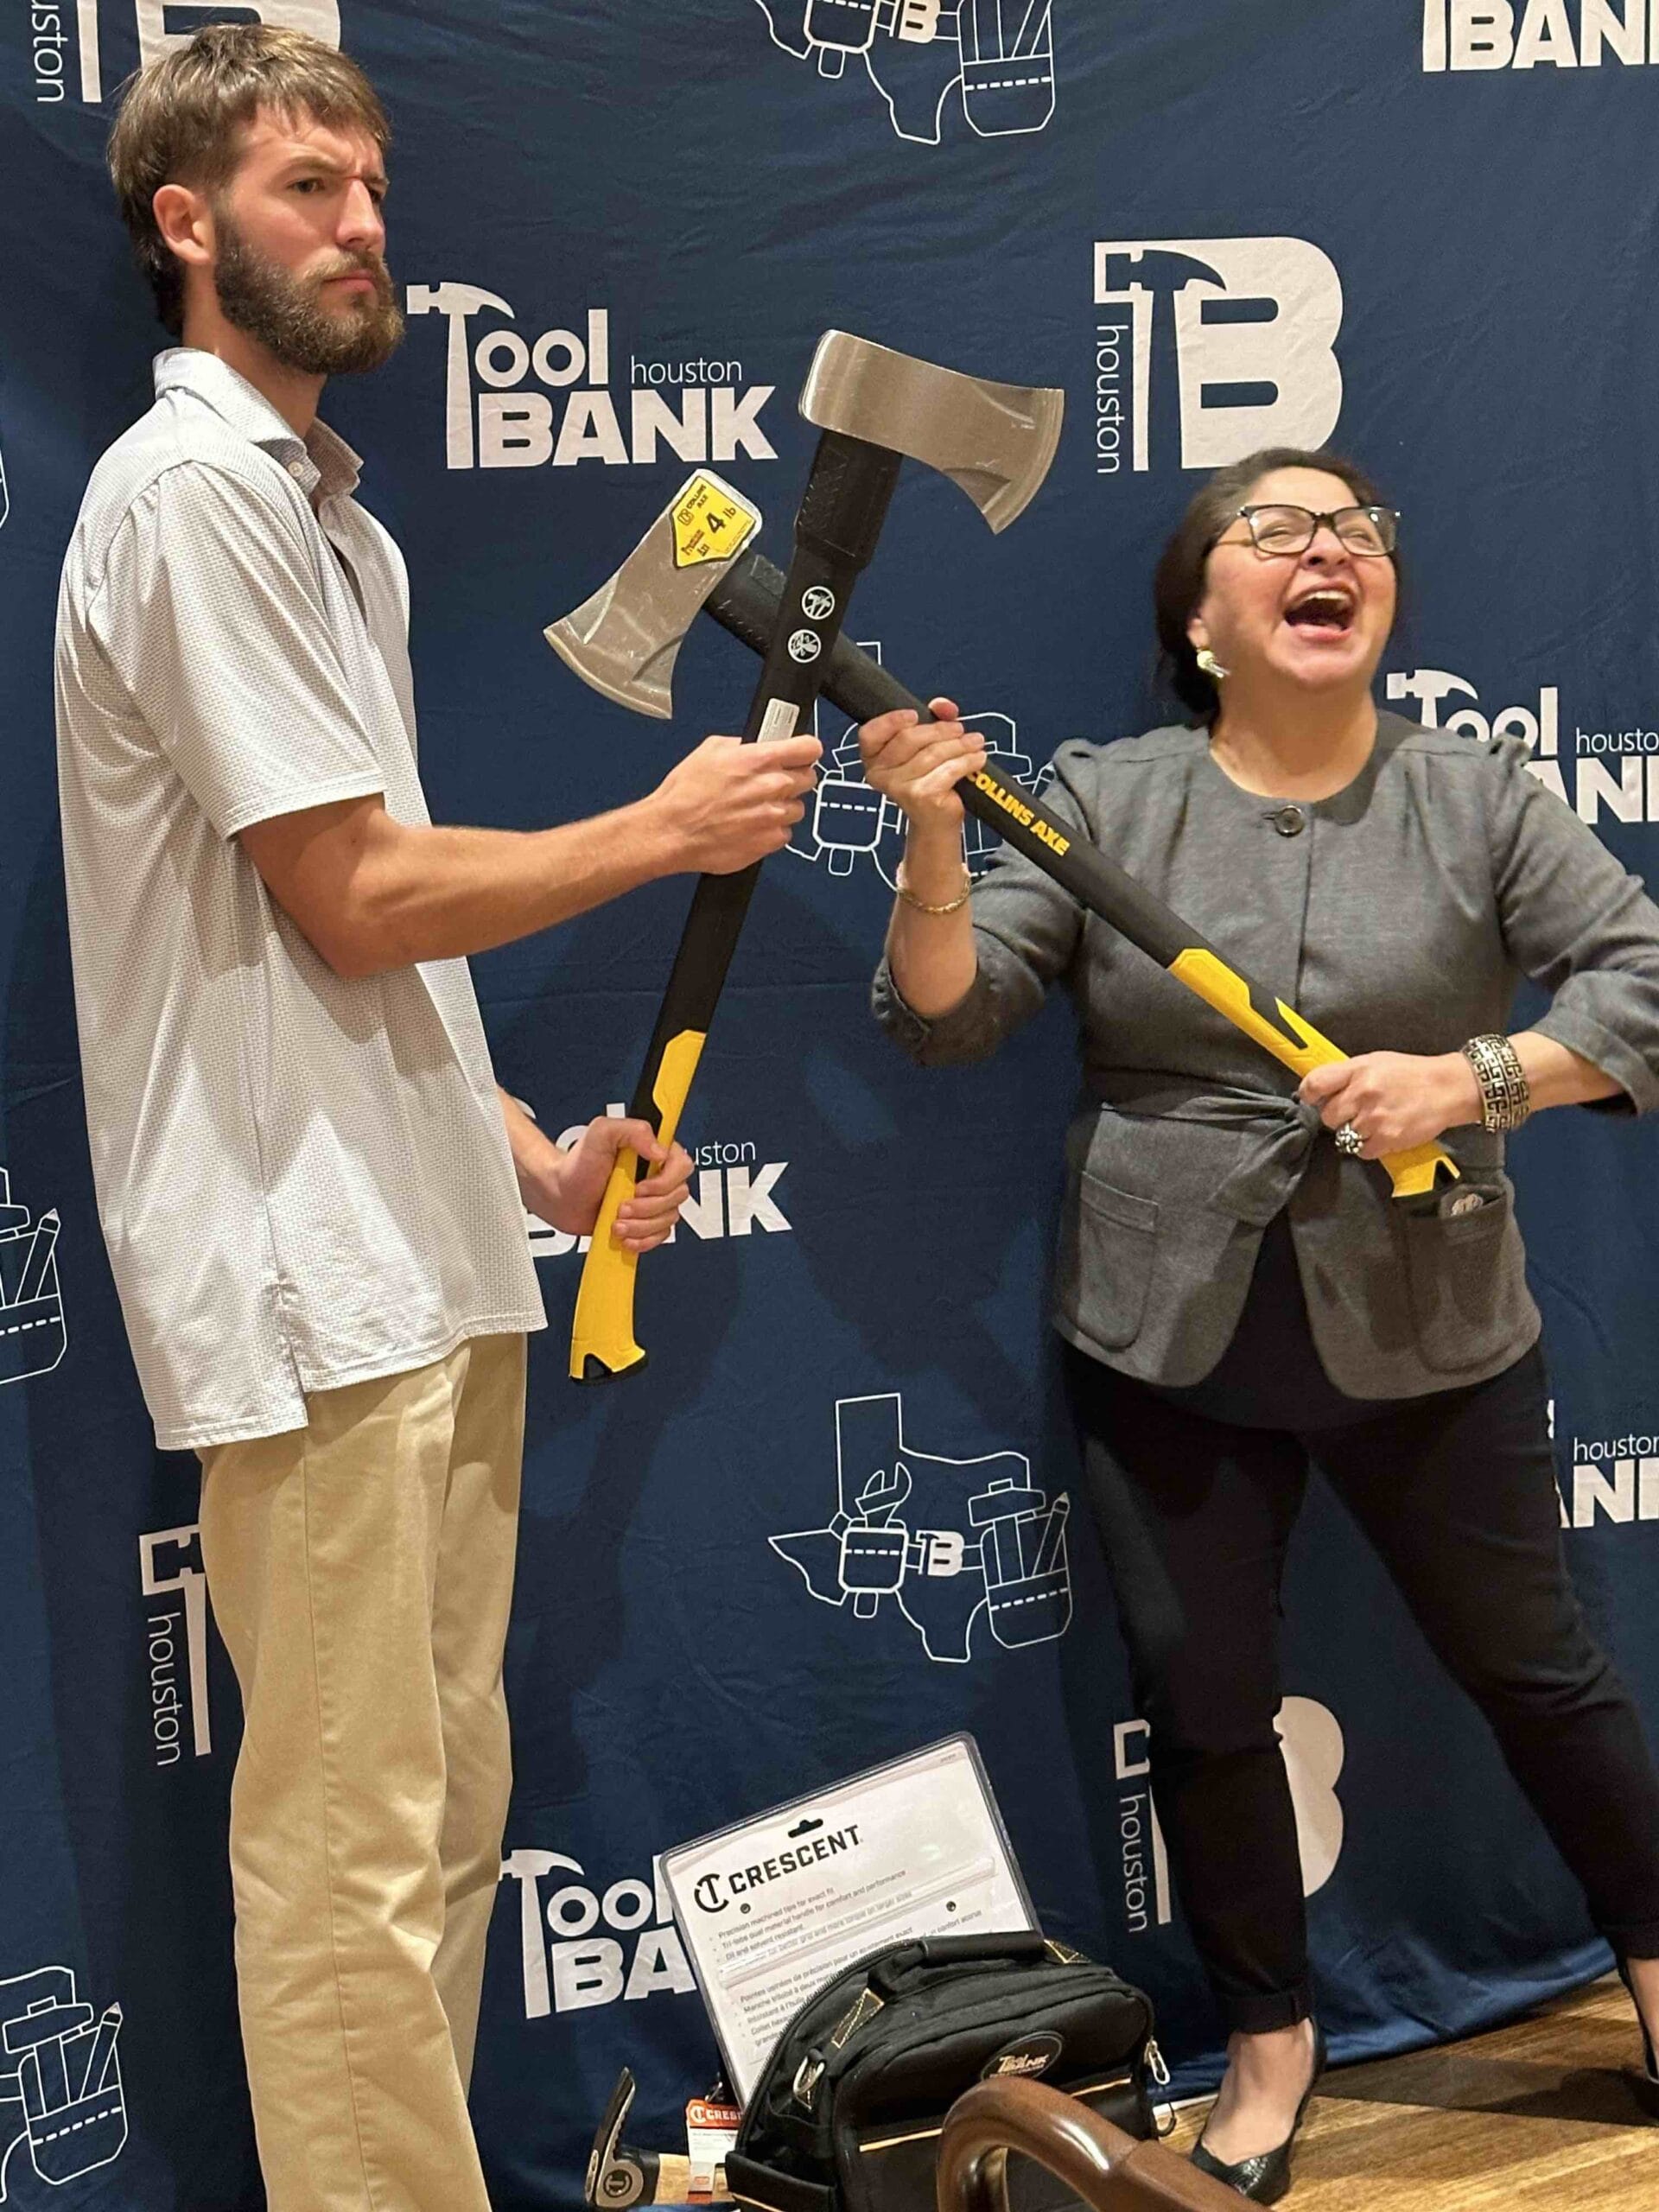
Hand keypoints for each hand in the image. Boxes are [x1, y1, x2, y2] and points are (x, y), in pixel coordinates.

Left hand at [522, 1116, 694, 1249]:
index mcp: (652, 1151)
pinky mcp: (645, 1222)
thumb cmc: (577, 1165)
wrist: (560, 1197)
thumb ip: (632, 1130)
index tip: (640, 1186)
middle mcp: (657, 1175)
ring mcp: (652, 1201)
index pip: (682, 1164)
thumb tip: (660, 1150)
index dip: (665, 1181)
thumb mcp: (601, 1134)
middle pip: (677, 1196)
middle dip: (648, 1207)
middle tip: (622, 1206)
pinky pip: (660, 1236)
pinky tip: (625, 1235)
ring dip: (642, 1225)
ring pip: (668, 1219)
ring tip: (617, 1222)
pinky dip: (643, 1240)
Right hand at [648, 733, 821, 873]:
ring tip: (756, 808)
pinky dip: (772, 830)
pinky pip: (785, 833)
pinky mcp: (770, 842)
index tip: (803, 754)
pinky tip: (751, 826)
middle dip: (794, 778)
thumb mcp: (710, 750)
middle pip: (809, 778)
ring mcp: (774, 817)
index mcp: (761, 759)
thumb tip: (756, 746)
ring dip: (782, 807)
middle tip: (773, 783)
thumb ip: (743, 746)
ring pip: (798, 808)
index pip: (810, 748)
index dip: (806, 750)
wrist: (671, 832)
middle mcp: (773, 787)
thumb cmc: (684, 794)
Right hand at [858, 696, 986, 828]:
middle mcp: (879, 774)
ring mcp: (898, 787)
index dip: (891, 721)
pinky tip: (977, 759)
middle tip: (959, 729)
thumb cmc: (929, 779)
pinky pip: (948, 769)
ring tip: (975, 743)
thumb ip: (933, 719)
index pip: (871, 733)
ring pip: (933, 753)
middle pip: (908, 738)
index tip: (915, 715)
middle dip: (940, 730)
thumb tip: (943, 706)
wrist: (936, 820)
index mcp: (873, 757)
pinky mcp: (920, 796)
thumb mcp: (927, 744)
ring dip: (960, 745)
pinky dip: (967, 761)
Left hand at [1299, 1052, 1481, 1158]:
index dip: (1309, 1095)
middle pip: (1328, 1116)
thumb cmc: (1411, 1074)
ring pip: (1344, 1136)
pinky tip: (1383, 1133)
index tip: (1314, 1100)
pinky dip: (1370, 1146)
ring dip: (1356, 1132)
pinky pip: (1362, 1151)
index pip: (1314, 1084)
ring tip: (1375, 1121)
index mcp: (1358, 1070)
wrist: (1448, 1088)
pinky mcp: (1388, 1138)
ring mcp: (1374, 1118)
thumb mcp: (1375, 1061)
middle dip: (1338, 1116)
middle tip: (1355, 1111)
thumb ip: (1346, 1074)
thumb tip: (1318, 1091)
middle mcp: (1363, 1093)